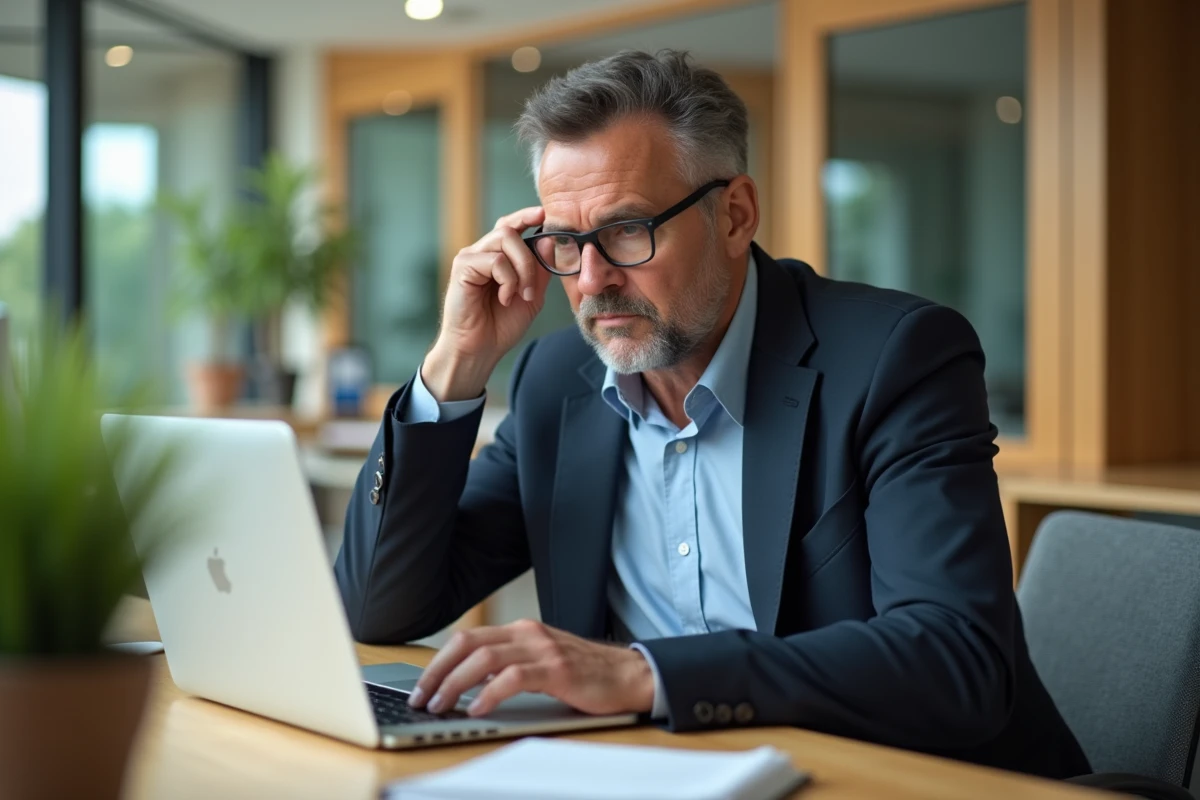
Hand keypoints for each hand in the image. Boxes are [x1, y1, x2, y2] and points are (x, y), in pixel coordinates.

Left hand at [408, 619, 654, 716]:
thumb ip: (508, 667)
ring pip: (484, 659)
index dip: (438, 662)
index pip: (467, 639)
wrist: (628, 675)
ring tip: (441, 705)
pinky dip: (490, 694)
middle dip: (438, 671)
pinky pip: (514, 678)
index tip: (421, 686)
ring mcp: (542, 649)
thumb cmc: (584, 674)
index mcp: (520, 631)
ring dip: (455, 683)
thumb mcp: (540, 663)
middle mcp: (527, 634)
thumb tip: (467, 686)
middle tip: (421, 697)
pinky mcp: (557, 669)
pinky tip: (477, 709)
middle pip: (468, 643)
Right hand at [423, 207, 552, 400]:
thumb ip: (540, 269)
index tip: (544, 214)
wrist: (480, 349)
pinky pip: (494, 260)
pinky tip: (503, 298)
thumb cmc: (501, 325)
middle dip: (530, 258)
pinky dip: (507, 280)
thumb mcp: (531, 295)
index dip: (526, 216)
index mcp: (497, 256)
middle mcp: (482, 252)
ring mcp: (470, 258)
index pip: (511, 226)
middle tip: (531, 288)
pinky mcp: (462, 268)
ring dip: (521, 269)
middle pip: (510, 229)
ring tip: (520, 295)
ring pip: (503, 239)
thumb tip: (549, 239)